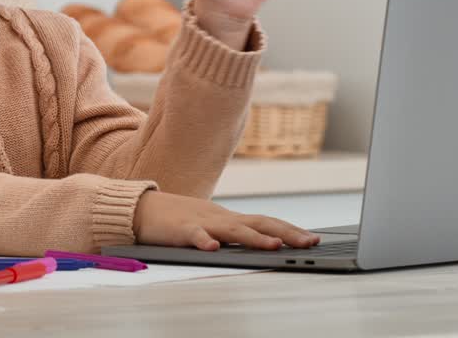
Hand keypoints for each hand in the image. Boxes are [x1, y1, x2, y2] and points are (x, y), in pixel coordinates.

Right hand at [132, 189, 320, 250]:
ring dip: (255, 238)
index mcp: (229, 218)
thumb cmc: (179, 220)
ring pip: (233, 230)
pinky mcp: (182, 230)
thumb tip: (260, 243)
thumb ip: (232, 234)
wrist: (143, 209)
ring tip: (274, 246)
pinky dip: (204, 241)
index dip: (290, 229)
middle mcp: (221, 218)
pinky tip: (213, 248)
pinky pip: (195, 236)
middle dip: (286, 232)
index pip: (266, 222)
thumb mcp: (211, 226)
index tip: (313, 238)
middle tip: (310, 242)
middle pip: (259, 223)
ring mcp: (203, 223)